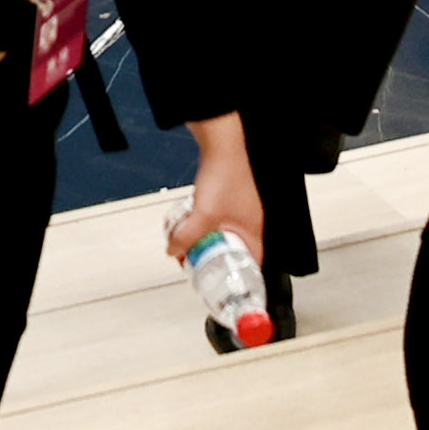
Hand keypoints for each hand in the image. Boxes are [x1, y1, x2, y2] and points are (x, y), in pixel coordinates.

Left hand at [157, 119, 257, 273]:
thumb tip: (173, 250)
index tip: (224, 286)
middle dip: (213, 260)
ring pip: (222, 237)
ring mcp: (240, 211)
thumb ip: (187, 236)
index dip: (239, 278)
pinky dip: (203, 227)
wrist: (221, 143)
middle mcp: (251, 223)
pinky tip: (189, 225)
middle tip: (197, 264)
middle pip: (234, 253)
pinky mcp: (228, 200)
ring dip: (205, 242)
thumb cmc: (225, 174)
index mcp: (255, 231)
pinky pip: (216, 222)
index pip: (253, 265)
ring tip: (188, 246)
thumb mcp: (203, 214)